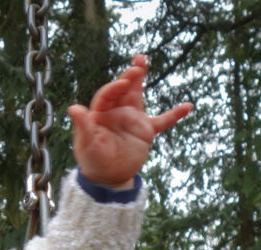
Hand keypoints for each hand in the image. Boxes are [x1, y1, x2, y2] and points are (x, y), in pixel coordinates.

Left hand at [67, 54, 192, 188]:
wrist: (108, 178)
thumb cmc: (93, 161)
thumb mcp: (87, 144)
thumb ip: (83, 126)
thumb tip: (73, 108)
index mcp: (99, 113)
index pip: (107, 95)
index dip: (115, 87)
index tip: (123, 82)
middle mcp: (115, 112)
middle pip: (123, 89)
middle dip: (129, 75)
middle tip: (138, 62)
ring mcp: (132, 119)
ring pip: (137, 96)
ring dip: (141, 80)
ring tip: (143, 60)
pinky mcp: (145, 131)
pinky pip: (162, 121)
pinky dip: (174, 115)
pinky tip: (188, 106)